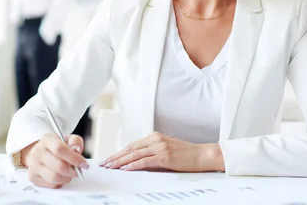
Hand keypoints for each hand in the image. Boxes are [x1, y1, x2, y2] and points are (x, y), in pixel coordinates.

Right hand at [21, 134, 88, 187]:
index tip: (84, 163)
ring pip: (55, 177)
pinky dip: (60, 183)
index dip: (74, 158)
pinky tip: (61, 176)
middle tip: (78, 171)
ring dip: (66, 178)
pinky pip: (51, 185)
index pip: (60, 149)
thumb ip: (75, 141)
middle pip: (58, 166)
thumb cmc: (56, 147)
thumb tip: (77, 149)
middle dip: (72, 171)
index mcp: (46, 139)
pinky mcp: (33, 178)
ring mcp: (34, 166)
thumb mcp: (67, 139)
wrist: (40, 153)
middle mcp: (38, 152)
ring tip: (69, 173)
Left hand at [99, 132, 223, 172]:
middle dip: (115, 157)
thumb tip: (136, 163)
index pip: (132, 145)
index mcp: (154, 137)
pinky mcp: (165, 156)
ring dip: (120, 162)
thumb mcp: (166, 150)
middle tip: (104, 164)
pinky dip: (133, 165)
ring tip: (110, 167)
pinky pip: (145, 161)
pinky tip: (125, 169)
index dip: (119, 153)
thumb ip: (152, 153)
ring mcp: (160, 147)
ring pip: (135, 155)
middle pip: (130, 149)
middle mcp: (155, 139)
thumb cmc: (186, 155)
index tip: (109, 159)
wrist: (203, 155)